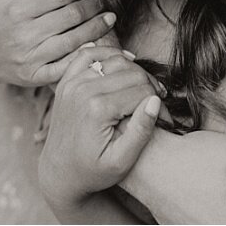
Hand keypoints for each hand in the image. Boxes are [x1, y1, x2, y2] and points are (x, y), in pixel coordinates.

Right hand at [0, 0, 113, 86]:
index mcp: (17, 10)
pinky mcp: (35, 76)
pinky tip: (98, 45)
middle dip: (94, 4)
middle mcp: (24, 34)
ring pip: (74, 41)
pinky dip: (85, 56)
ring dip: (97, 28)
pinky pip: (66, 68)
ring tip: (109, 18)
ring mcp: (31, 58)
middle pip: (71, 17)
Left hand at [38, 46, 159, 215]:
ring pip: (114, 60)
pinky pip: (88, 55)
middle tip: (158, 103)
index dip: (160, 104)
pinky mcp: (65, 82)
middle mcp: (82, 90)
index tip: (167, 121)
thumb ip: (140, 131)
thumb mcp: (121, 161)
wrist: (59, 171)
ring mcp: (71, 83)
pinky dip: (108, 54)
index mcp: (98, 109)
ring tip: (144, 88)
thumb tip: (156, 101)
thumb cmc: (92, 171)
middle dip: (150, 85)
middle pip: (131, 72)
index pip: (143, 90)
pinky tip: (123, 62)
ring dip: (134, 69)